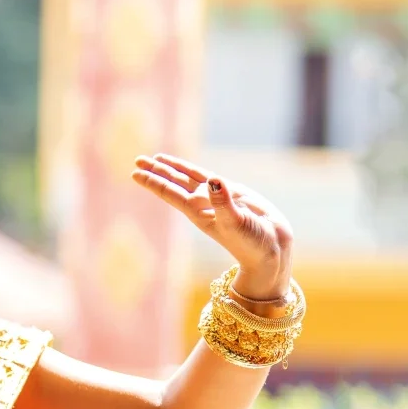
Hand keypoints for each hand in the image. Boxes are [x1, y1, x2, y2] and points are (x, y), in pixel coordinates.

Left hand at [132, 154, 294, 299]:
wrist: (273, 248)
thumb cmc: (252, 242)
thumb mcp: (236, 222)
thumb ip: (224, 202)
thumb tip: (213, 180)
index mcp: (199, 212)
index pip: (170, 192)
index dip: (153, 182)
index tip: (134, 173)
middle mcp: (203, 204)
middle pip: (174, 182)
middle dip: (156, 172)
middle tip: (137, 160)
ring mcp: (216, 198)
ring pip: (189, 178)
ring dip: (172, 168)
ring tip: (155, 159)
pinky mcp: (232, 193)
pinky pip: (208, 178)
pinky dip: (194, 171)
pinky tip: (185, 168)